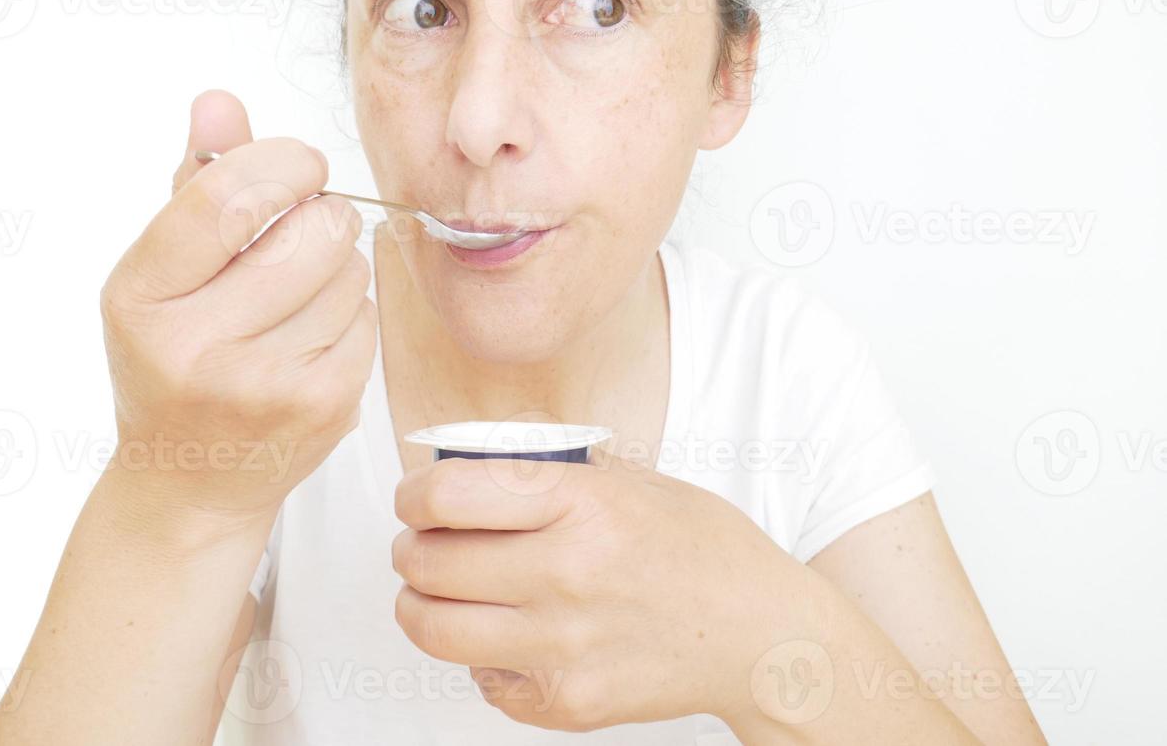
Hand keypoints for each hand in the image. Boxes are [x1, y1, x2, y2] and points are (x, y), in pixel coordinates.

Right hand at [98, 89, 377, 521]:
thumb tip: (219, 101)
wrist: (189, 483)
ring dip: (337, 267)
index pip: (224, 197)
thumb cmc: (175, 360)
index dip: (280, 161)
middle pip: (311, 229)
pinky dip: (352, 314)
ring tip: (296, 299)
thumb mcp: (162, 275)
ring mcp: (262, 384)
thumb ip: (194, 184)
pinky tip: (313, 338)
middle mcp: (194, 346)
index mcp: (140, 298)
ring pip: (349, 270)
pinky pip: (368, 316)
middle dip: (319, 215)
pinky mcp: (321, 408)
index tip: (299, 163)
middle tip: (298, 236)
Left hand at [390, 450, 804, 731]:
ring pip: (434, 628)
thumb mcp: (633, 481)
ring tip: (432, 591)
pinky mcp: (566, 702)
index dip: (414, 494)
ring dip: (419, 604)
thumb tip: (467, 468)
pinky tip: (499, 632)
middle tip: (417, 545)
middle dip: (409, 549)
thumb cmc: (703, 550)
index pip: (448, 496)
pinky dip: (475, 655)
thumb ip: (552, 474)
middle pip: (428, 563)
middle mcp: (567, 575)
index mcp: (582, 505)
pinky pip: (479, 678)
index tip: (415, 499)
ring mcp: (564, 646)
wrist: (761, 636)